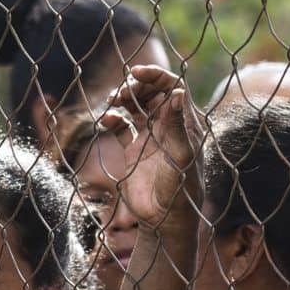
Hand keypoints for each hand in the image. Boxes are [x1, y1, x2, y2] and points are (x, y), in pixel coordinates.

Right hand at [103, 66, 205, 231]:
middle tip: (121, 93)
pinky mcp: (133, 150)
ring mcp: (150, 137)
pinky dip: (112, 120)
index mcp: (183, 122)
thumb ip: (176, 123)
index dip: (155, 76)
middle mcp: (167, 126)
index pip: (171, 87)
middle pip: (151, 93)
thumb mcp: (180, 154)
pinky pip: (121, 127)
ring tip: (112, 102)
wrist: (164, 218)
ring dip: (123, 100)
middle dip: (135, 87)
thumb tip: (177, 91)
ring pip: (135, 107)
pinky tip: (105, 120)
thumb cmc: (180, 187)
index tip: (136, 71)